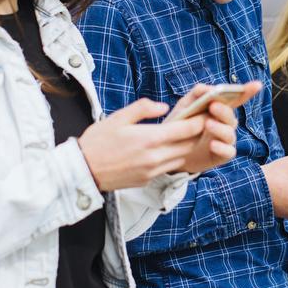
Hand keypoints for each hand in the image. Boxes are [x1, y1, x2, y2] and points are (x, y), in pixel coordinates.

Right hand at [78, 98, 205, 190]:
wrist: (82, 170)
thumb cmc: (98, 141)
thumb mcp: (119, 117)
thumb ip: (144, 108)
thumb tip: (164, 107)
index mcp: (150, 139)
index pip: (186, 130)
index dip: (199, 121)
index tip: (204, 113)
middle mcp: (155, 157)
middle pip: (189, 145)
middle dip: (196, 133)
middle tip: (200, 121)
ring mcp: (152, 171)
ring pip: (181, 158)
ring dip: (186, 146)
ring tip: (185, 134)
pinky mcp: (147, 180)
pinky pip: (167, 167)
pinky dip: (171, 157)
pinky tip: (166, 148)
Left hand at [175, 82, 261, 172]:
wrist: (172, 150)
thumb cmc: (181, 124)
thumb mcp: (184, 107)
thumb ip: (196, 95)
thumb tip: (207, 88)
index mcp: (220, 109)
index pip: (236, 99)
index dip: (248, 91)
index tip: (257, 84)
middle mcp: (226, 124)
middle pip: (231, 116)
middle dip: (223, 111)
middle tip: (213, 106)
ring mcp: (226, 140)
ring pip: (230, 133)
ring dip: (220, 128)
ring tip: (207, 124)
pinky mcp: (223, 155)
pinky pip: (228, 151)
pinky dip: (221, 148)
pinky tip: (212, 144)